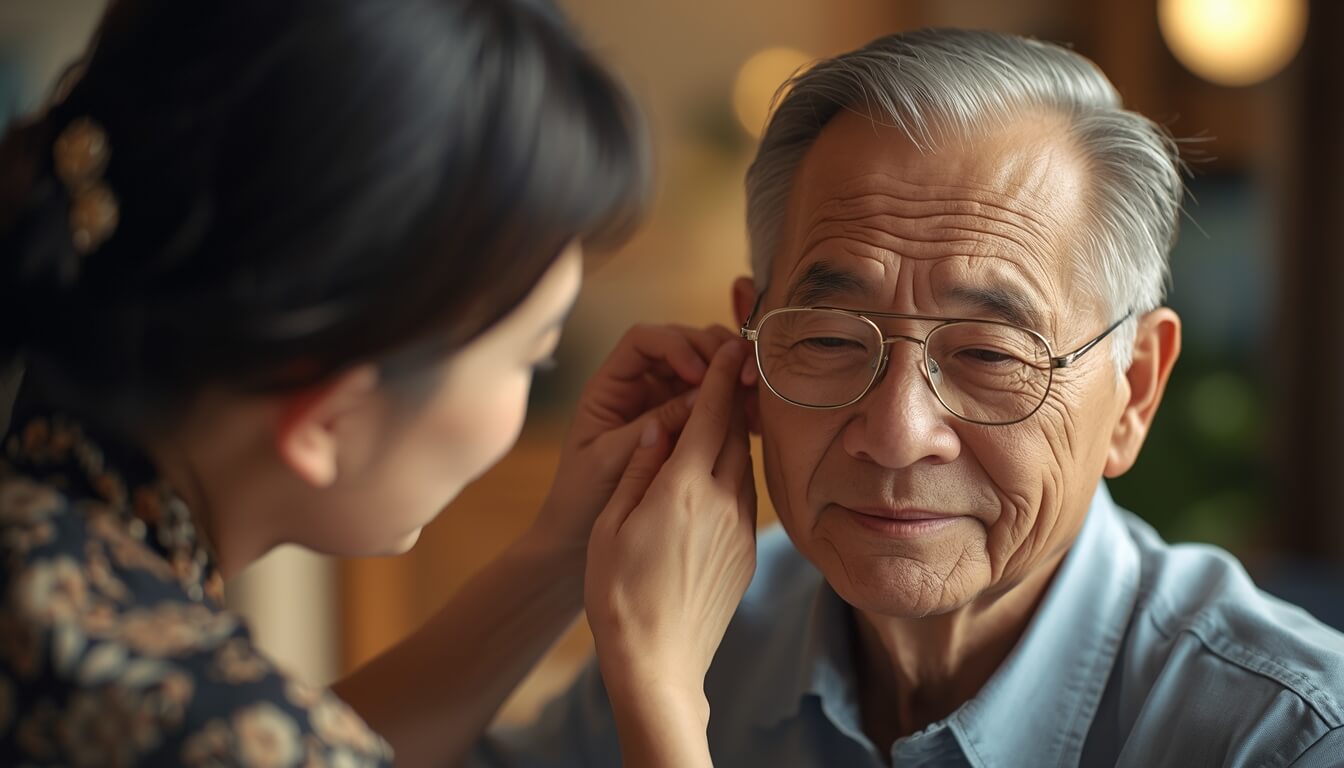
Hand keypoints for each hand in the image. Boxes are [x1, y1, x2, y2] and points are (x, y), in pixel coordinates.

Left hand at [531, 324, 738, 550]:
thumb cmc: (582, 497)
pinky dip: (736, 405)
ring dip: (731, 377)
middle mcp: (640, 386)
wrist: (576, 535)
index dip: (676, 345)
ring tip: (754, 398)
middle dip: (714, 353)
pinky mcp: (686, 426)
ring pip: (706, 369)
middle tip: (742, 376)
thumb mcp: (611, 460)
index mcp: (611, 386)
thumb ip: (652, 428)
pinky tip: (754, 421)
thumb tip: (702, 399)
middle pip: (683, 344)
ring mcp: (664, 403)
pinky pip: (716, 404)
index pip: (645, 341)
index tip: (699, 373)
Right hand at [584, 340, 757, 706]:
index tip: (729, 346)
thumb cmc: (619, 595)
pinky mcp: (748, 552)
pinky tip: (716, 478)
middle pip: (736, 433)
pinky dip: (735, 474)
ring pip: (744, 464)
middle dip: (733, 399)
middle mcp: (723, 501)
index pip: (710, 413)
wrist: (659, 663)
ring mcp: (741, 529)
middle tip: (731, 370)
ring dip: (735, 437)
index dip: (720, 375)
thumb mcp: (613, 525)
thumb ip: (639, 468)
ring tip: (720, 420)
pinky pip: (746, 496)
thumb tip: (658, 426)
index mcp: (684, 487)